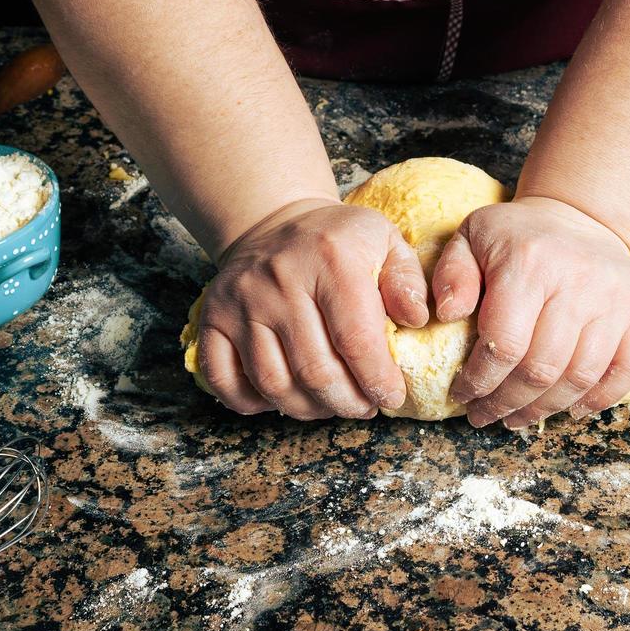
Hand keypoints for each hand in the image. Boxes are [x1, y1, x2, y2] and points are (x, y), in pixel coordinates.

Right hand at [195, 198, 428, 418]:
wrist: (275, 221)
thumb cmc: (338, 240)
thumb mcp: (384, 241)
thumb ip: (407, 281)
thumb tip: (417, 320)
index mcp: (330, 259)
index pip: (356, 339)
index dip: (377, 380)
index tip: (391, 397)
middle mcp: (279, 280)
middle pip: (314, 369)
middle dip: (347, 402)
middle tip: (363, 407)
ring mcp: (240, 301)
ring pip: (273, 383)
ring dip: (307, 409)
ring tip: (331, 405)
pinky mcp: (211, 318)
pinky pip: (224, 379)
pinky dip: (252, 403)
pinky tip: (281, 399)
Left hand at [431, 196, 629, 427]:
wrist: (579, 217)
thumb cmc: (518, 236)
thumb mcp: (471, 237)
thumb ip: (452, 274)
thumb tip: (446, 314)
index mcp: (530, 262)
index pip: (505, 343)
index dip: (480, 380)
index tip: (463, 396)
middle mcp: (579, 280)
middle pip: (542, 368)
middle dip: (508, 403)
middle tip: (486, 416)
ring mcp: (617, 298)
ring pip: (582, 376)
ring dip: (547, 408)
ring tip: (519, 418)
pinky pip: (628, 368)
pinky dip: (602, 397)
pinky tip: (574, 409)